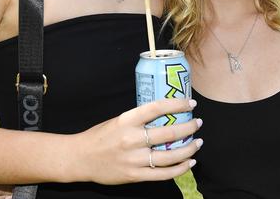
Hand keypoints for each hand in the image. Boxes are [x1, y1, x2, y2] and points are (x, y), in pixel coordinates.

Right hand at [71, 98, 201, 184]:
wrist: (80, 158)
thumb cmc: (100, 136)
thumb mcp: (117, 120)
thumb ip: (138, 119)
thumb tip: (164, 113)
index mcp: (126, 120)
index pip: (157, 107)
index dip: (177, 104)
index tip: (190, 103)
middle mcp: (131, 139)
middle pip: (168, 132)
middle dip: (189, 127)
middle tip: (198, 123)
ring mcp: (134, 159)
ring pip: (170, 155)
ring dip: (189, 148)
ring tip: (198, 143)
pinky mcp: (135, 175)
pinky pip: (163, 173)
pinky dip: (180, 168)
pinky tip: (190, 162)